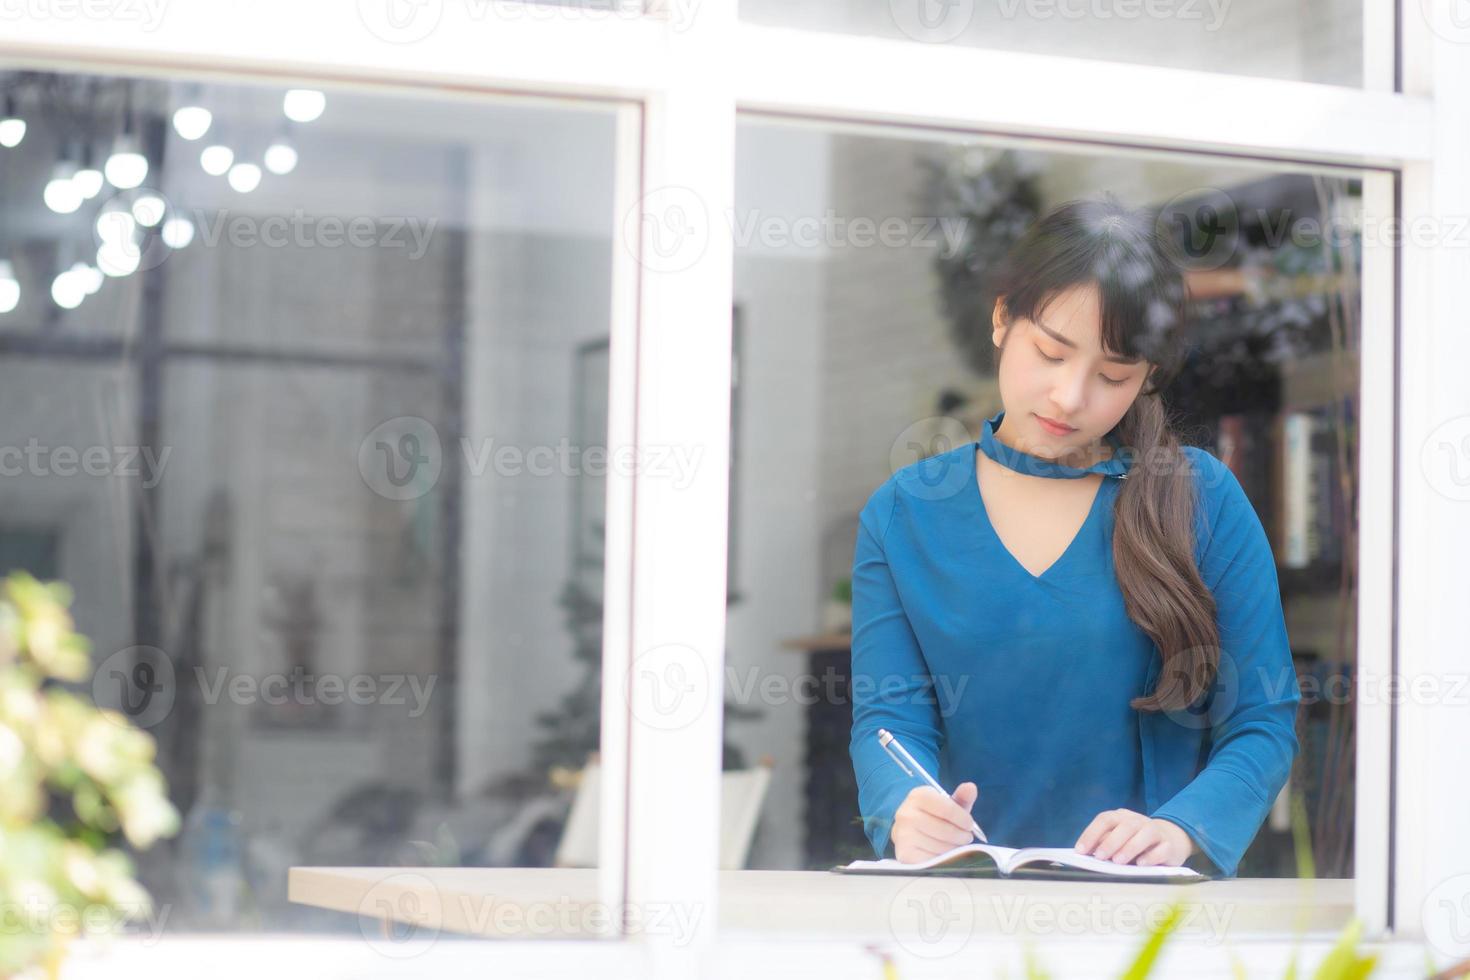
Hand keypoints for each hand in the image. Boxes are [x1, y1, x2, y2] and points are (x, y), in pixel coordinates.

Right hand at [892, 782, 979, 863]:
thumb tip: (971, 787)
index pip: (948, 809)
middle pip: (946, 830)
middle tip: (965, 838)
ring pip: (941, 847)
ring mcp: (903, 834)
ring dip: (954, 849)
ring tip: (953, 845)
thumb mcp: (947, 804)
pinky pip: (933, 860)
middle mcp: (906, 813)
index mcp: (918, 796)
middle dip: (962, 836)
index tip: (969, 825)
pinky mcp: (904, 854)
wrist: (909, 832)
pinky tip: (942, 854)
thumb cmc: (932, 817)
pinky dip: (942, 860)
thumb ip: (961, 797)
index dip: (963, 819)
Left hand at [1074, 809, 1196, 866]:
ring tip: (1118, 861)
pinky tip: (1141, 864)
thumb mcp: (1119, 839)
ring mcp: (1155, 831)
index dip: (1091, 834)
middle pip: (1125, 826)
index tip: (1080, 850)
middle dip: (1110, 842)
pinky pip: (1162, 849)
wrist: (1171, 839)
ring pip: (1144, 834)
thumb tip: (1088, 853)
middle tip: (1100, 857)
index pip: (1105, 819)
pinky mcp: (1169, 845)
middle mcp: (1138, 821)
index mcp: (1121, 817)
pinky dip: (1151, 856)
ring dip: (1129, 848)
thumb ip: (1105, 843)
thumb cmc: (1137, 841)